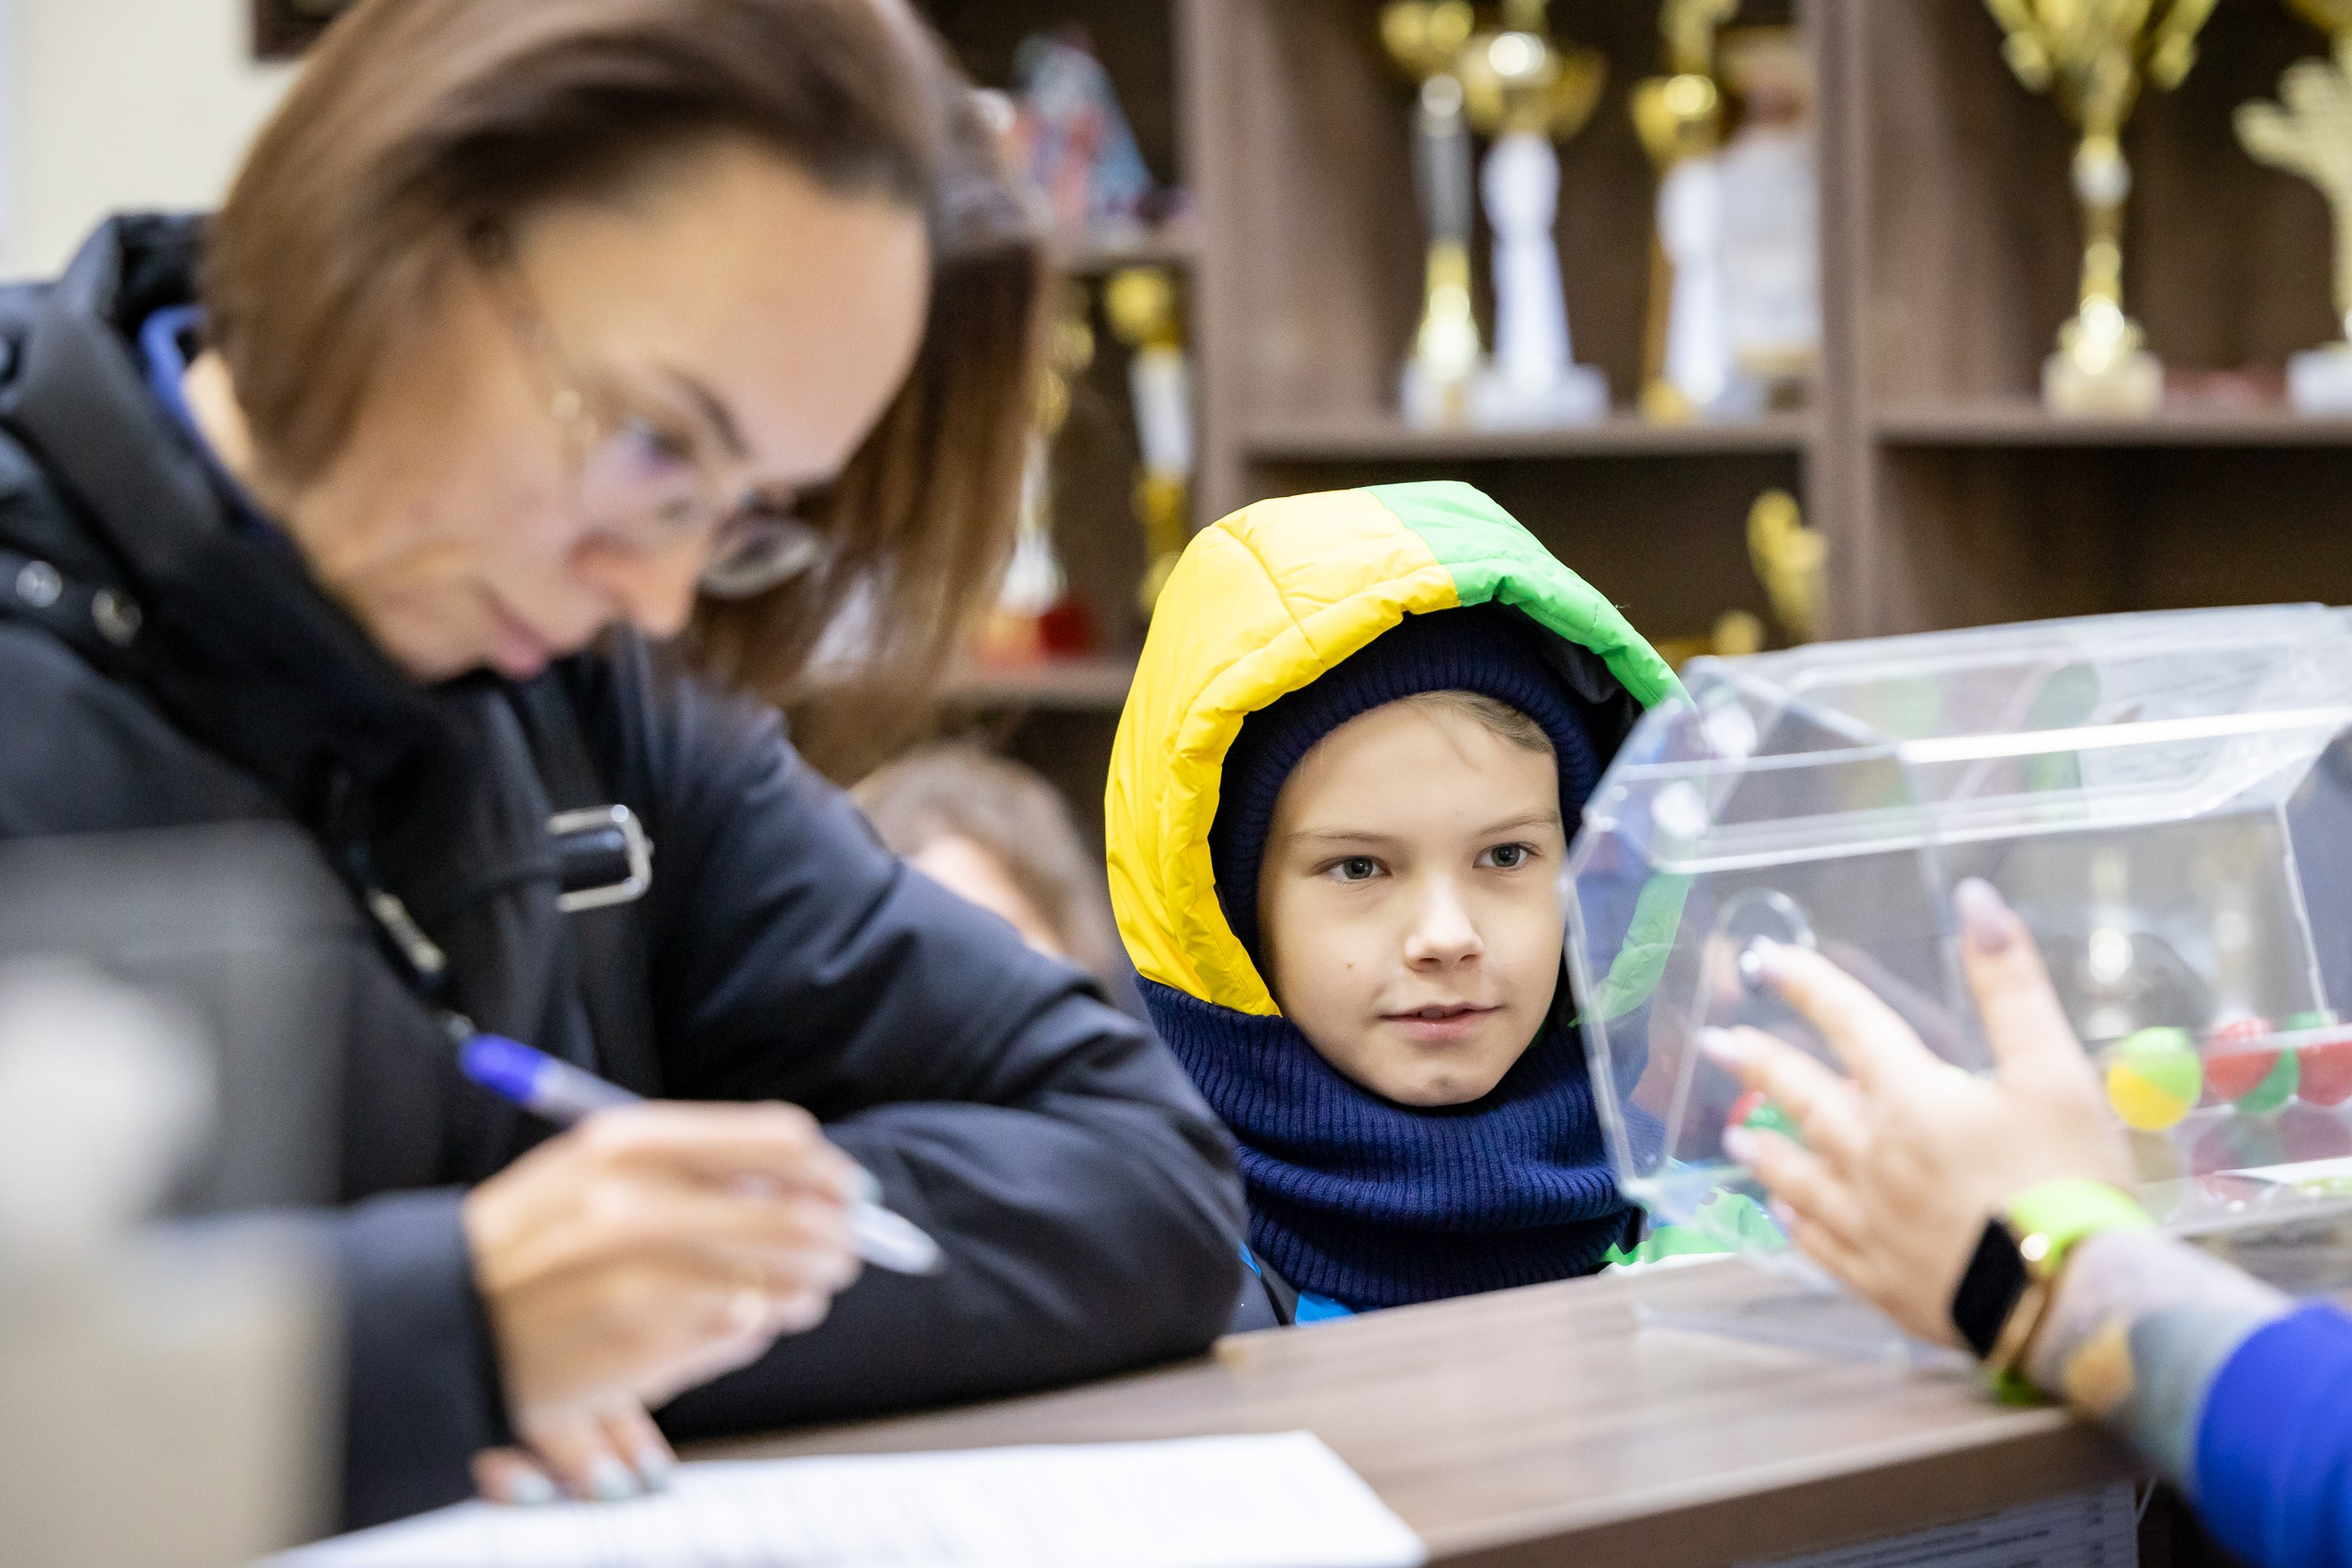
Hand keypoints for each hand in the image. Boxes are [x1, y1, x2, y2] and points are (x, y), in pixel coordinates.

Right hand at [461, 1101, 865, 1499]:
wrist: (449, 1319)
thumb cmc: (532, 1238)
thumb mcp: (596, 1166)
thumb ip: (693, 1161)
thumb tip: (802, 1179)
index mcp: (631, 1144)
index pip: (780, 1141)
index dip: (828, 1169)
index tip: (846, 1190)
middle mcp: (643, 1206)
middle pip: (799, 1219)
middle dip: (840, 1240)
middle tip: (847, 1251)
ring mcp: (648, 1281)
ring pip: (783, 1285)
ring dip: (807, 1289)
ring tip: (800, 1290)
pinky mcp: (650, 1346)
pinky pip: (745, 1334)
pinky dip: (758, 1328)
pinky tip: (737, 1321)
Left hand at [1701, 878, 2133, 1346]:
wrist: (2072, 1299)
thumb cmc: (2069, 1181)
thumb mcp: (2055, 1070)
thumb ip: (2010, 984)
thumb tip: (1975, 900)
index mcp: (1912, 1099)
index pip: (1848, 1023)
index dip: (1807, 984)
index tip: (1767, 960)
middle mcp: (1874, 1157)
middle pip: (1803, 1098)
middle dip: (1759, 1064)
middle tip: (1718, 1044)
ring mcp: (1871, 1225)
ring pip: (1800, 1177)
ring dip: (1766, 1150)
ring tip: (1734, 1135)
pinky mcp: (1883, 1284)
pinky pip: (1824, 1249)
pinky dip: (1799, 1228)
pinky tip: (1785, 1220)